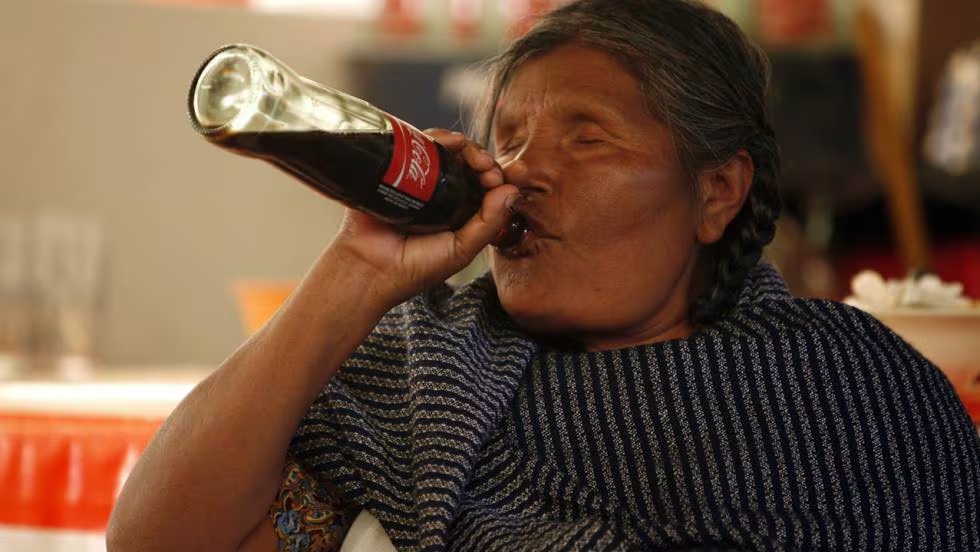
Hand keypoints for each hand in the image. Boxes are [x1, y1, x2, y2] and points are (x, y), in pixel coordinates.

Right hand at [323, 129, 519, 308]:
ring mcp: (420, 179)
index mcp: (461, 214)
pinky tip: (453, 142)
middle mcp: (443, 194)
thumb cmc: (414, 267)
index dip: (504, 177)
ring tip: (476, 160)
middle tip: (492, 170)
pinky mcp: (398, 167)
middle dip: (488, 162)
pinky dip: (440, 137)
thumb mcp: (461, 250)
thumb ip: (488, 223)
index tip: (516, 173)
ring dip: (469, 148)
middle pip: (471, 166)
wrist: (369, 267)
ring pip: (450, 152)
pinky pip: (421, 144)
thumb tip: (512, 190)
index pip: (488, 188)